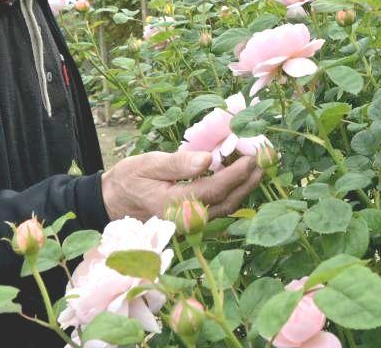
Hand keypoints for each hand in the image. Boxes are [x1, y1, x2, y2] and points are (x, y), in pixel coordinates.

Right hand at [100, 151, 262, 221]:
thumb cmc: (129, 179)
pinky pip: (219, 208)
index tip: (253, 156)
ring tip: (261, 165)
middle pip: (227, 202)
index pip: (214, 190)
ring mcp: (190, 223)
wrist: (112, 202)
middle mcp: (186, 219)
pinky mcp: (193, 221)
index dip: (236, 174)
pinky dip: (234, 191)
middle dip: (250, 180)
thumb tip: (207, 160)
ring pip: (226, 207)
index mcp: (173, 204)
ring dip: (246, 187)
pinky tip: (242, 175)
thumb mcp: (148, 164)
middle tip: (268, 158)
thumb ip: (177, 164)